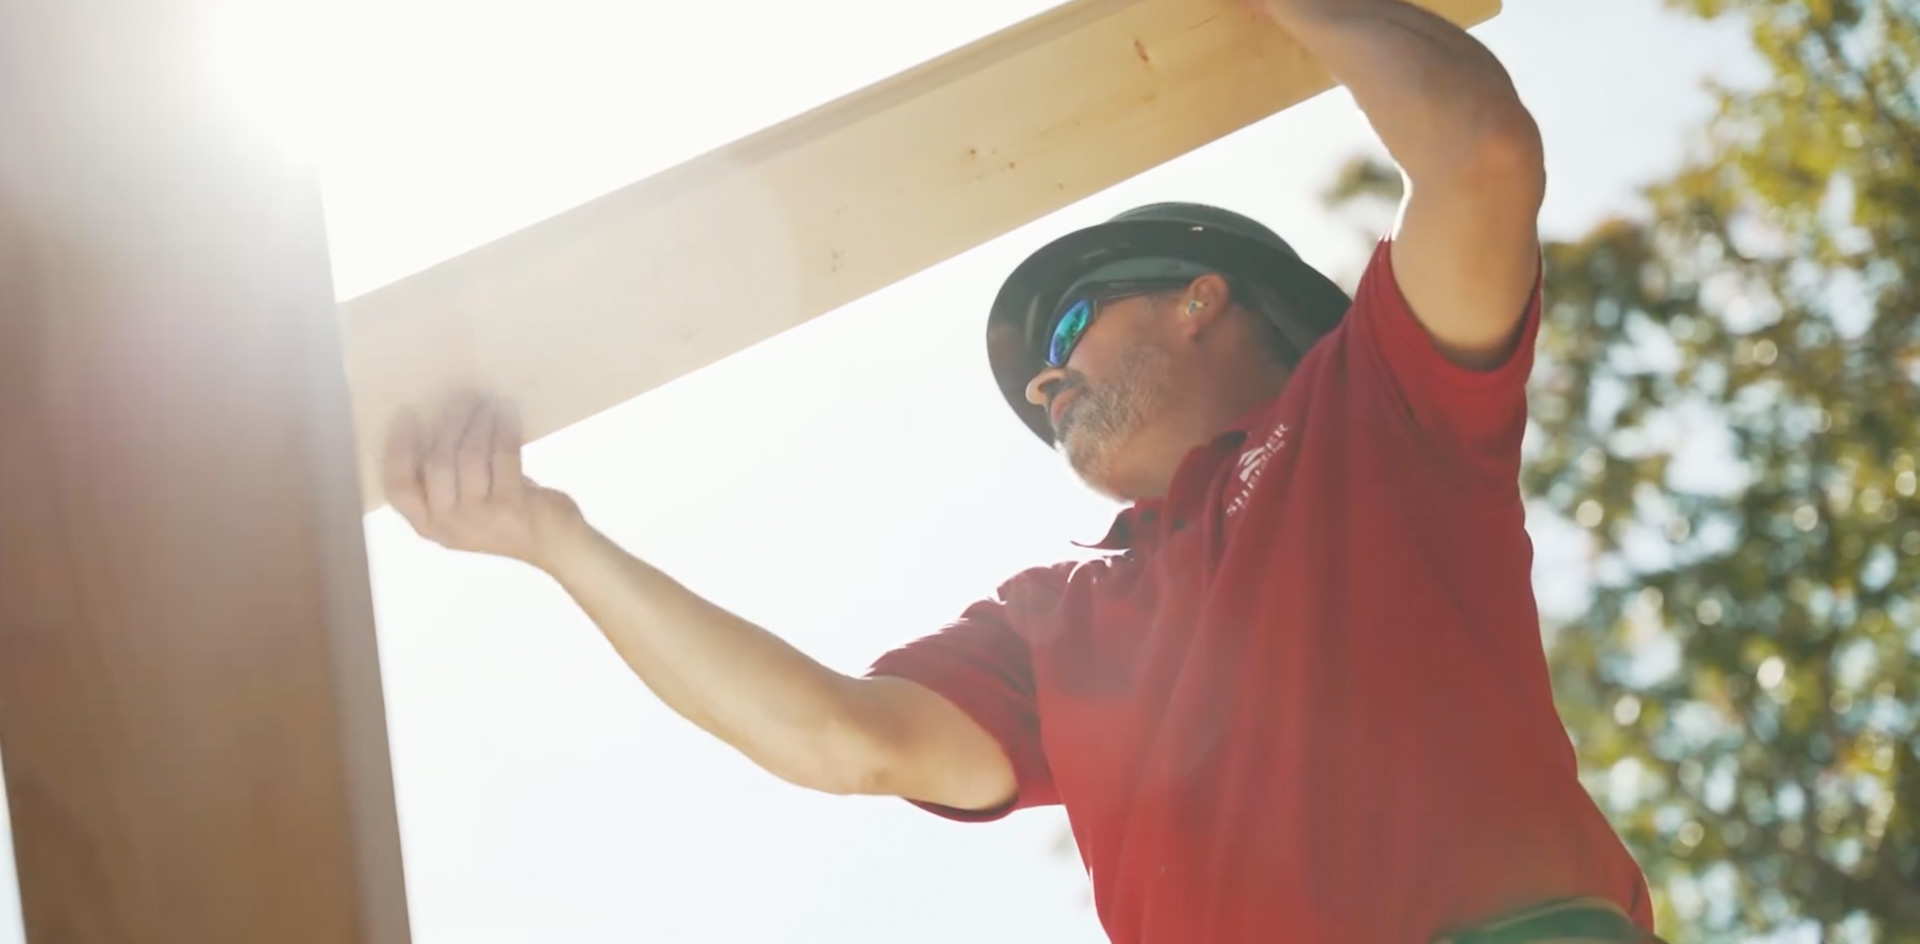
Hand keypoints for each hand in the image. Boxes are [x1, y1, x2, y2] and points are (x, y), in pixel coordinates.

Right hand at [381, 391, 585, 569]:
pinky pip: (502, 454)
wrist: (555, 545)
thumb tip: (436, 418)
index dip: (398, 448)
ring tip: (486, 400)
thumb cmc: (506, 517)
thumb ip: (444, 477)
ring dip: (477, 420)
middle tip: (459, 396)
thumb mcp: (464, 505)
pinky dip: (504, 427)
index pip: (398, 487)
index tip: (407, 413)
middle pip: (436, 463)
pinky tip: (507, 411)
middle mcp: (448, 525)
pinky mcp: (510, 505)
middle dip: (447, 423)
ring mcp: (479, 517)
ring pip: (468, 454)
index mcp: (428, 525)